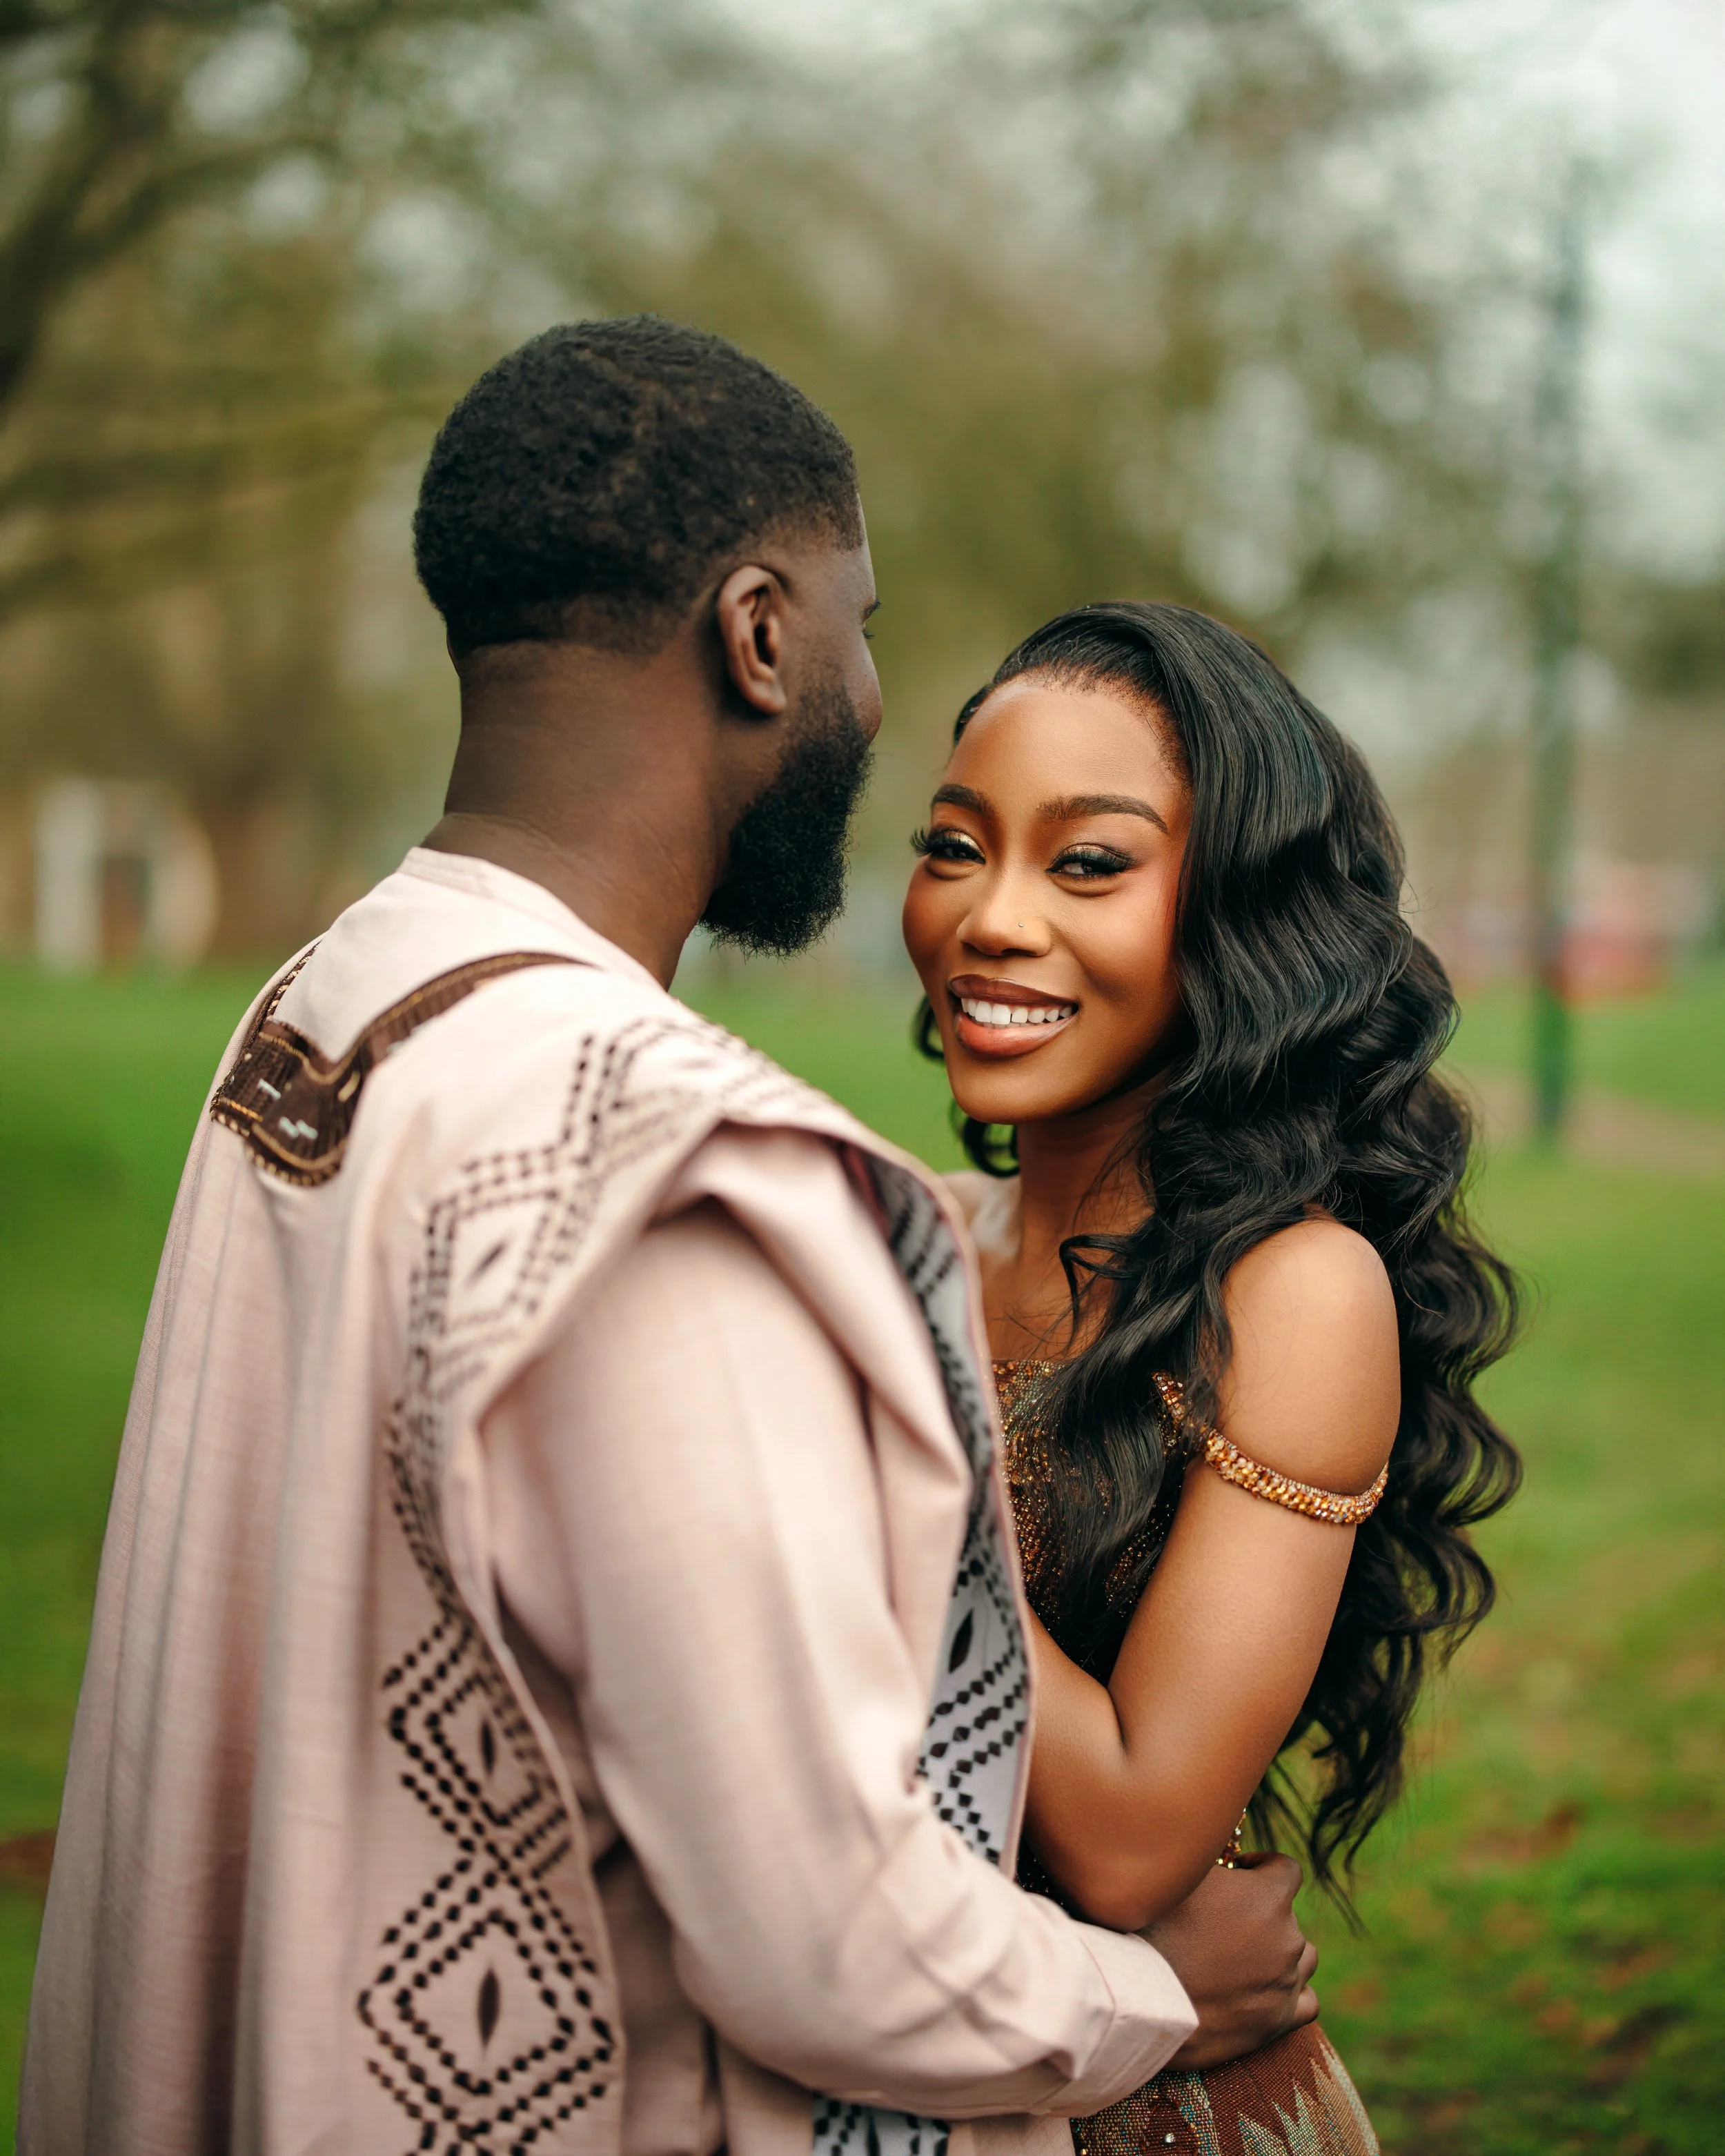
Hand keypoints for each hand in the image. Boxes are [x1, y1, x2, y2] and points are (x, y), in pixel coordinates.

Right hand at [1142, 1852, 1318, 2069]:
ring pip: (1303, 1957)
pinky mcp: (1278, 2021)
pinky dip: (1292, 1991)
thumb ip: (1210, 1858)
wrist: (1143, 1999)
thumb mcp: (1180, 1875)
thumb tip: (1214, 1847)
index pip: (1287, 1869)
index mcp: (1269, 1896)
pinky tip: (1267, 1987)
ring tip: (1245, 1954)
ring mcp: (1286, 1982)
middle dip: (1262, 1911)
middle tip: (1224, 1918)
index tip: (1238, 1871)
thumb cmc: (1155, 1928)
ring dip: (1281, 1950)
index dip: (1262, 1865)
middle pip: (1289, 1914)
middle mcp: (1287, 1938)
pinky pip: (1308, 2002)